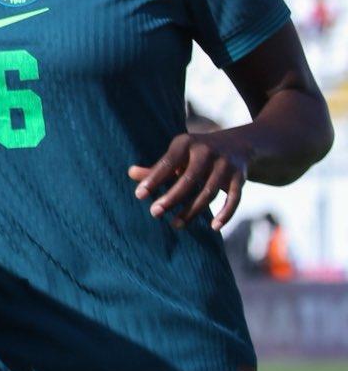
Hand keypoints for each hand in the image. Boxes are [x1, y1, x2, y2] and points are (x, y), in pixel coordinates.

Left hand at [129, 131, 248, 230]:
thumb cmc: (196, 153)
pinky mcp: (240, 177)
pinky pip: (234, 198)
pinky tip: (213, 227)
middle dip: (171, 198)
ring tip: (175, 224)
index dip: (153, 179)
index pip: (167, 163)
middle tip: (154, 213)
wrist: (237, 143)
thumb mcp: (177, 154)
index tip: (139, 195)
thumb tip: (130, 173)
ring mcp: (225, 164)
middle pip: (188, 179)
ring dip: (192, 211)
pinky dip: (226, 213)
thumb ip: (157, 167)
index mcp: (186, 143)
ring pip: (208, 192)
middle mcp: (206, 151)